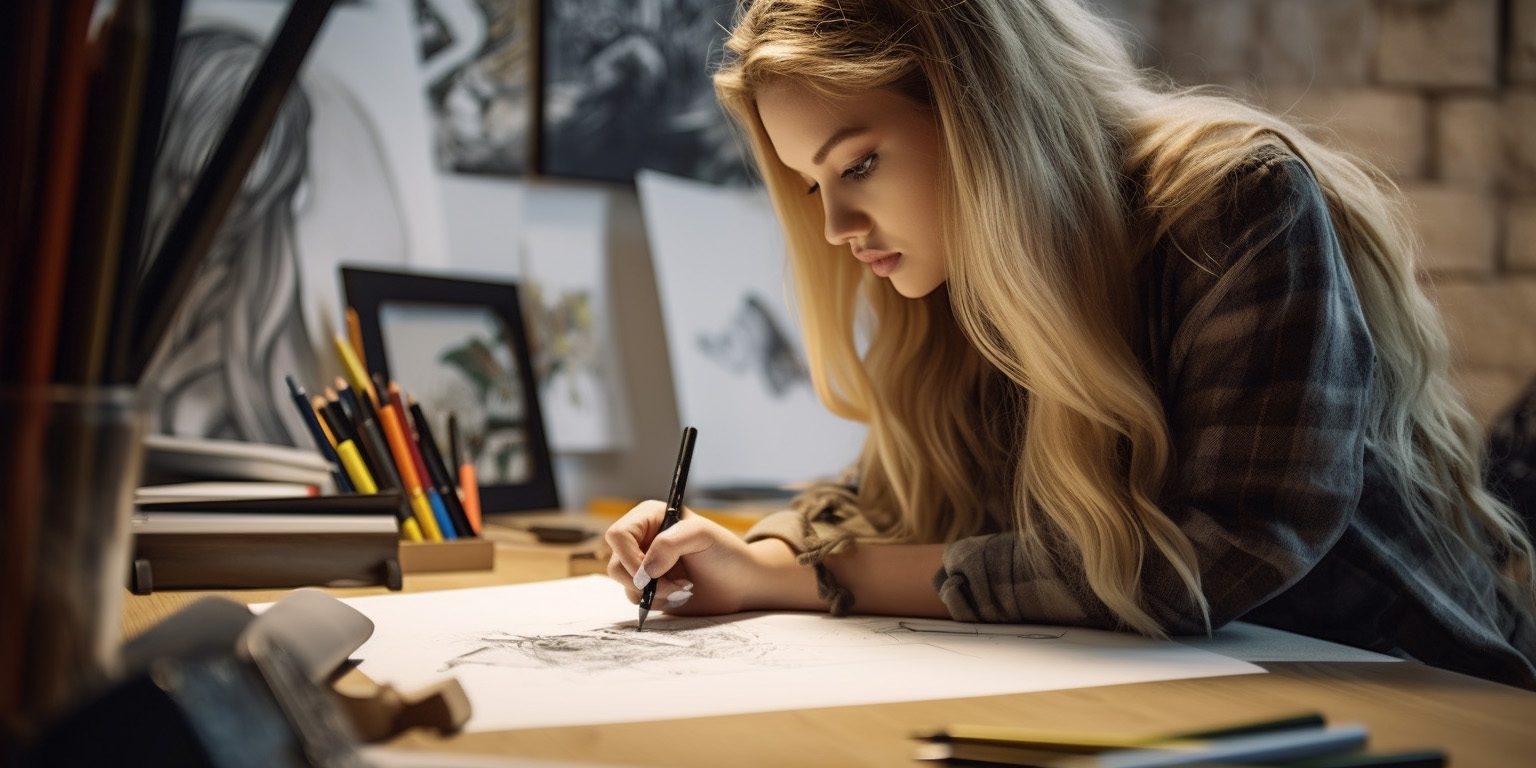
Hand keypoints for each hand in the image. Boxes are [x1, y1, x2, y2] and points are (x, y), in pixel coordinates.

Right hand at [604, 499, 759, 615]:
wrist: (739, 583)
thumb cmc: (725, 553)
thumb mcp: (703, 535)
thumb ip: (671, 542)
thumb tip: (646, 569)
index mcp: (649, 517)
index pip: (618, 535)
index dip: (630, 557)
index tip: (653, 572)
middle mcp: (641, 539)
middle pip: (615, 563)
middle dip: (643, 581)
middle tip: (675, 584)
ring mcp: (643, 564)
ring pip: (623, 583)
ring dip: (652, 593)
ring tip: (682, 588)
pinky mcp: (648, 587)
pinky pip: (634, 599)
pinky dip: (655, 602)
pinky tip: (678, 595)